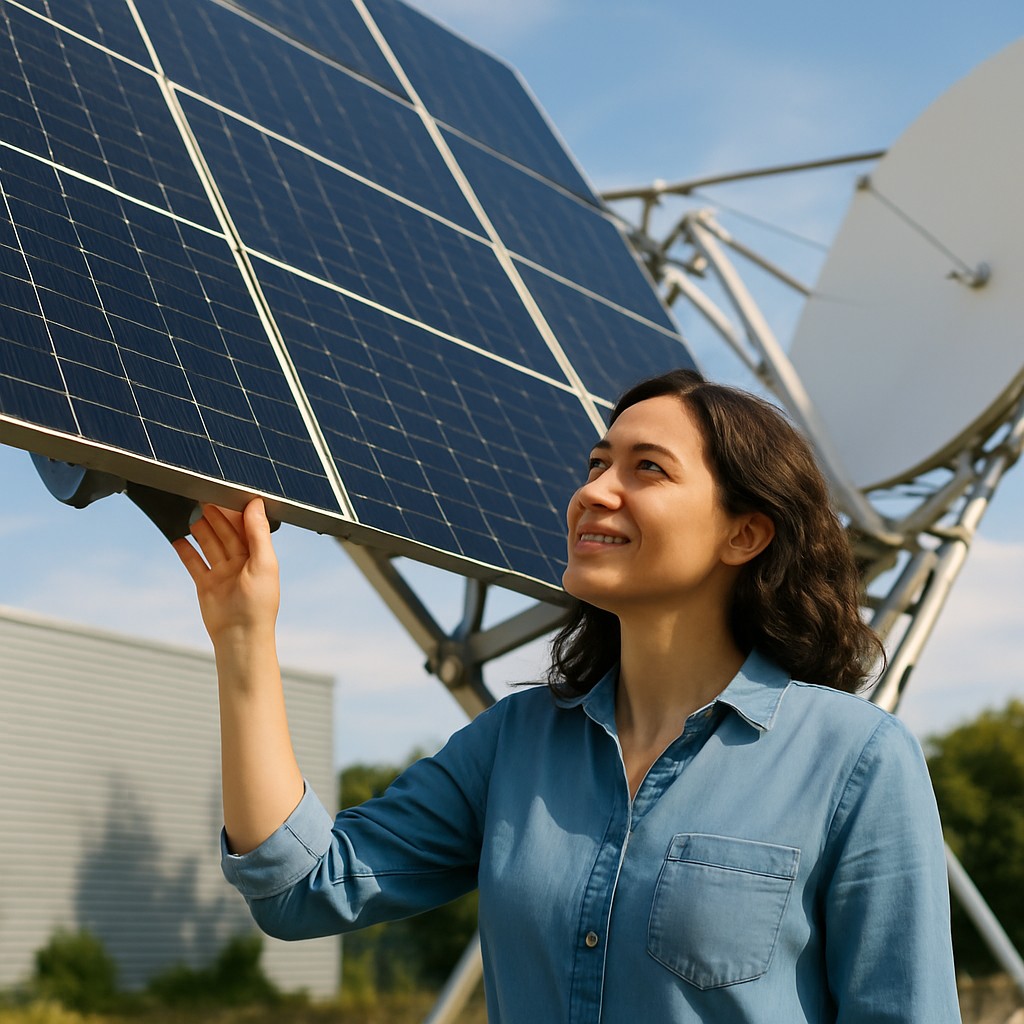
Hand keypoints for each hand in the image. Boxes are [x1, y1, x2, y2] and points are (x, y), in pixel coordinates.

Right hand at [173, 499, 279, 643]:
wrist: (240, 637)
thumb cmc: (258, 604)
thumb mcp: (263, 563)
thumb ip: (258, 533)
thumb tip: (256, 504)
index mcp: (259, 555)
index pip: (247, 527)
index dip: (237, 510)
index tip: (227, 491)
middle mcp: (241, 562)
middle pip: (226, 532)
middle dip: (217, 515)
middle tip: (204, 496)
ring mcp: (223, 572)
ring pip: (210, 544)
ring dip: (201, 529)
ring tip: (191, 512)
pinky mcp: (206, 584)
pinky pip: (194, 563)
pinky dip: (186, 551)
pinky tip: (177, 538)